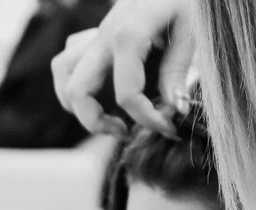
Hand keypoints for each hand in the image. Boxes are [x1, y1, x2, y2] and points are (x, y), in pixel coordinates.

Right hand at [51, 0, 193, 136]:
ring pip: (62, 72)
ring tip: (106, 118)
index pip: (127, 96)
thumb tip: (175, 109)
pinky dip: (78, 78)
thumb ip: (179, 70)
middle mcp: (104, 37)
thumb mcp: (193, 31)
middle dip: (97, 123)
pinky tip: (105, 89)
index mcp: (128, 37)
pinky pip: (70, 57)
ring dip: (77, 103)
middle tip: (127, 133)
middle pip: (77, 90)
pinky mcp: (97, 34)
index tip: (169, 128)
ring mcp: (96, 34)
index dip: (148, 121)